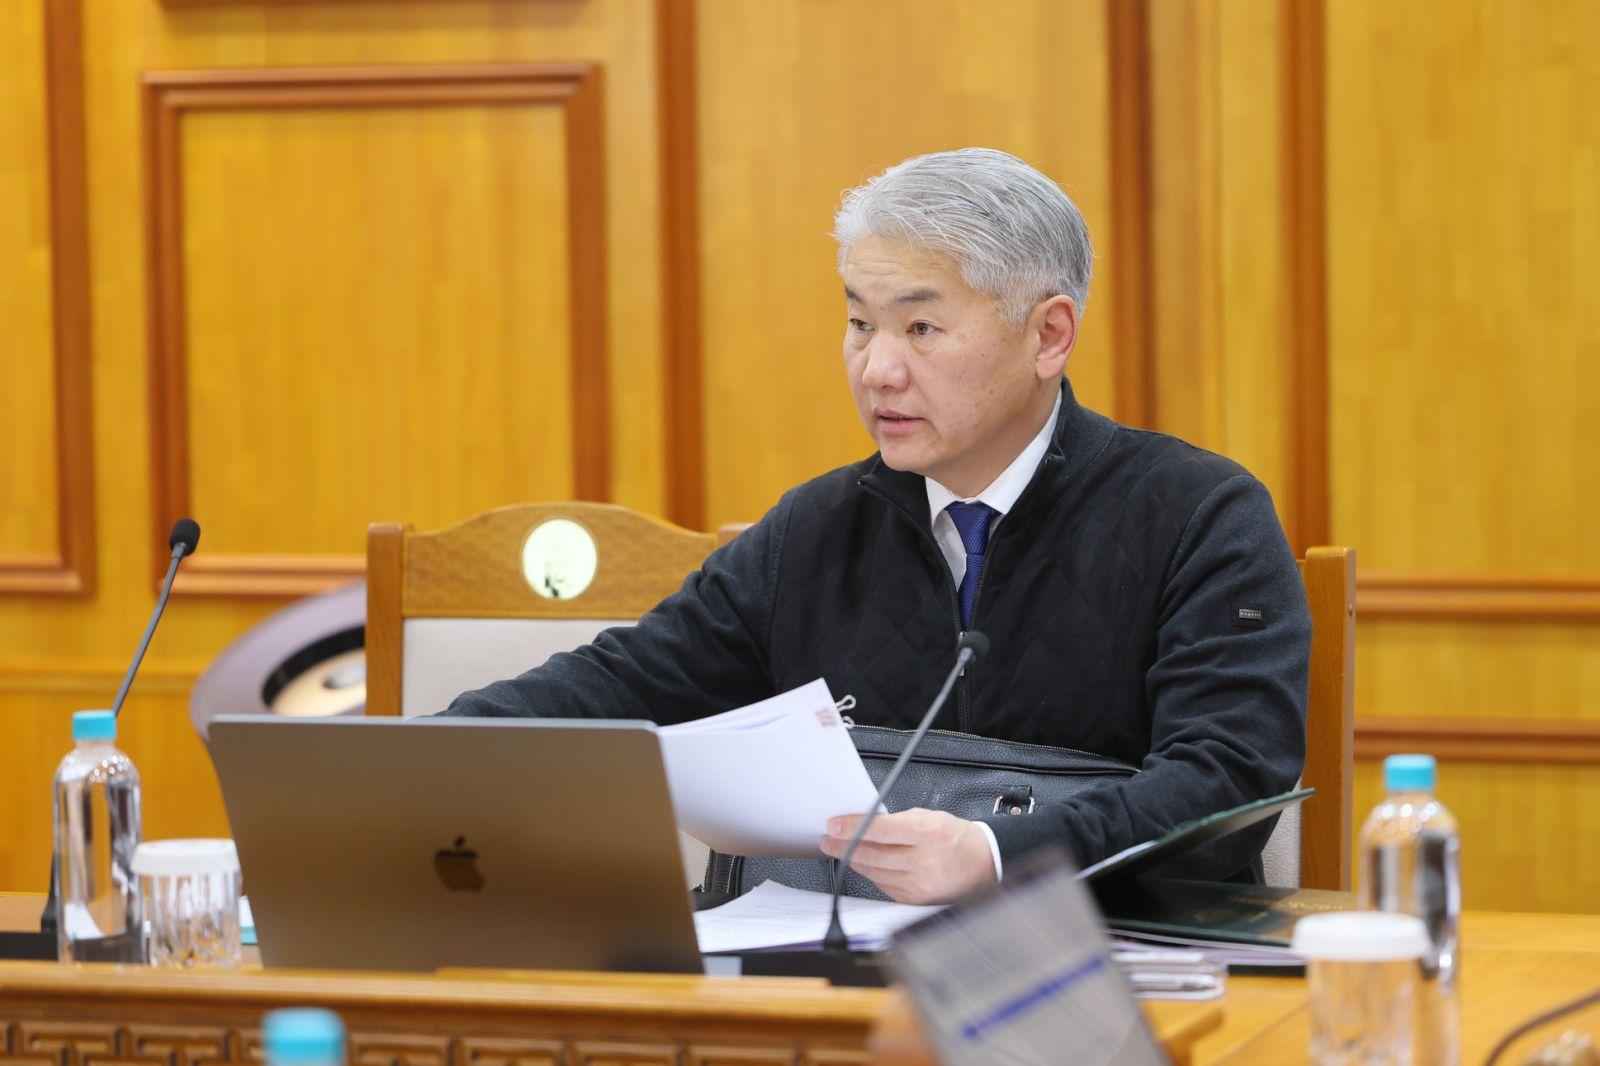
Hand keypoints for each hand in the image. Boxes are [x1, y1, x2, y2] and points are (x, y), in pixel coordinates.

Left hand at [820, 808, 996, 904]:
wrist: (984, 865)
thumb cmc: (957, 838)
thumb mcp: (931, 817)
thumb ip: (898, 821)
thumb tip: (865, 825)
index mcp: (929, 834)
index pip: (881, 830)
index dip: (852, 828)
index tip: (834, 826)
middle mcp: (924, 861)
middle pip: (872, 855)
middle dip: (844, 847)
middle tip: (828, 841)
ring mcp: (920, 884)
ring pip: (874, 872)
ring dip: (854, 861)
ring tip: (842, 851)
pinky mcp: (915, 900)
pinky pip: (883, 886)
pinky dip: (871, 874)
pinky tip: (865, 865)